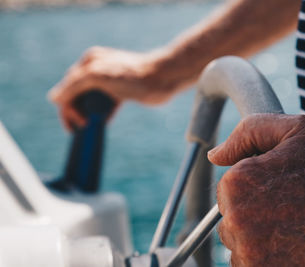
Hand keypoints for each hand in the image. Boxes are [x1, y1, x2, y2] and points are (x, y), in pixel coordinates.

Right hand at [48, 46, 175, 129]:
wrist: (163, 78)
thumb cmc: (132, 75)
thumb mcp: (99, 76)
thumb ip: (74, 85)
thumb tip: (53, 98)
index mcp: (89, 62)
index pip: (68, 87)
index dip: (68, 108)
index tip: (77, 125)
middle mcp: (97, 70)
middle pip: (77, 94)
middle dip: (76, 112)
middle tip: (81, 129)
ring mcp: (109, 82)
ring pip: (91, 101)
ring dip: (88, 115)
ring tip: (89, 127)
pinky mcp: (121, 92)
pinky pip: (105, 106)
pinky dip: (102, 115)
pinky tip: (103, 123)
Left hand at [208, 114, 304, 265]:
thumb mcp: (294, 131)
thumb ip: (247, 134)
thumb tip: (214, 155)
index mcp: (236, 183)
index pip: (227, 195)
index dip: (254, 193)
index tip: (282, 193)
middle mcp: (236, 221)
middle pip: (231, 225)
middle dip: (254, 218)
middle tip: (291, 212)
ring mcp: (251, 255)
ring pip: (241, 250)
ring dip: (260, 243)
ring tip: (296, 231)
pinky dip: (269, 261)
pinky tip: (296, 248)